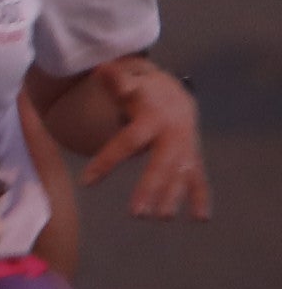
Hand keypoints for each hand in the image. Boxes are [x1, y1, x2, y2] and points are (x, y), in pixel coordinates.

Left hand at [80, 57, 214, 219]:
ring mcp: (186, 148)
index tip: (87, 181)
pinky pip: (199, 179)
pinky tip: (201, 219)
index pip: (127, 142)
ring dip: (172, 197)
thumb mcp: (129, 81)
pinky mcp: (193, 158)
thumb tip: (101, 69)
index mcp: (152, 118)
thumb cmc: (142, 90)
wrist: (175, 94)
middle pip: (160, 165)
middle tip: (136, 213)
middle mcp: (173, 136)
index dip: (108, 161)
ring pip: (180, 175)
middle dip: (150, 188)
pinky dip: (201, 198)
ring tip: (159, 218)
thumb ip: (115, 80)